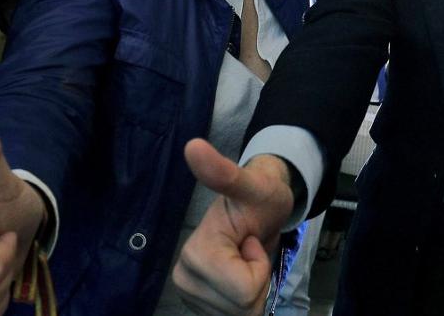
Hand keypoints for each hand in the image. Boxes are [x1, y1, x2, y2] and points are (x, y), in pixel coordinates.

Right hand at [171, 143, 295, 315]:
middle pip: (241, 306)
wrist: (257, 207)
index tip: (251, 240)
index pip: (244, 290)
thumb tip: (193, 146)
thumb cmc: (259, 194)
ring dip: (253, 288)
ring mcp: (190, 293)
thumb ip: (223, 173)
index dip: (258, 267)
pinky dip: (246, 297)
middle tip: (250, 248)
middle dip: (256, 280)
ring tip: (245, 258)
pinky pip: (235, 315)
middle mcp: (184, 277)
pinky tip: (240, 273)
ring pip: (239, 313)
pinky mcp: (199, 303)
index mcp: (195, 254)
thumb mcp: (251, 184)